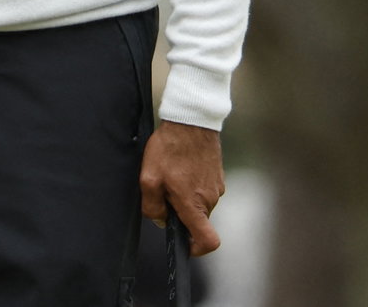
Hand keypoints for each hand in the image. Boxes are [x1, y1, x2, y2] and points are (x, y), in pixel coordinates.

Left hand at [140, 121, 225, 255]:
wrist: (191, 120)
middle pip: (198, 220)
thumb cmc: (171, 147)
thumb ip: (152, 206)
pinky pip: (204, 189)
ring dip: (186, 196)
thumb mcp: (149, 177)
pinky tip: (180, 166)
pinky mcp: (218, 175)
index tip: (183, 242)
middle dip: (181, 213)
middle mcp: (210, 199)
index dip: (196, 249)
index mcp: (194, 204)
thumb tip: (161, 220)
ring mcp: (217, 187)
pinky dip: (192, 184)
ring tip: (172, 173)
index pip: (208, 240)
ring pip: (200, 203)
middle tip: (165, 191)